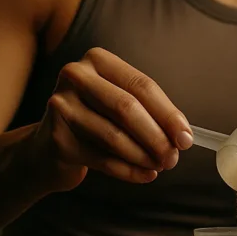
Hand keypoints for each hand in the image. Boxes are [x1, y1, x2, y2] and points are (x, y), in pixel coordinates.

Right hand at [29, 47, 193, 190]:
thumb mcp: (120, 104)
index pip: (141, 86)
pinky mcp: (57, 139)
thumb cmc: (96, 121)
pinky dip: (128, 171)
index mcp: (98, 60)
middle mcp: (76, 76)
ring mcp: (62, 106)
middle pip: (127, 108)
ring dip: (143, 156)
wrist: (50, 146)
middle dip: (156, 137)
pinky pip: (102, 159)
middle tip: (172, 158)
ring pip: (114, 136)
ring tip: (159, 166)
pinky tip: (144, 175)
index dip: (168, 114)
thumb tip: (182, 136)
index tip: (186, 138)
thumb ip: (150, 113)